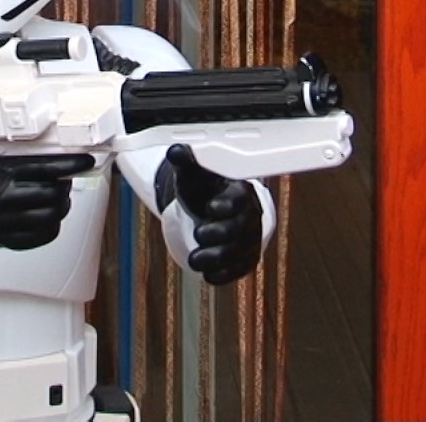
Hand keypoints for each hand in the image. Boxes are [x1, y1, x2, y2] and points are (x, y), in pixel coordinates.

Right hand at [0, 153, 95, 249]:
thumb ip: (21, 163)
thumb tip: (54, 162)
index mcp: (3, 174)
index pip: (47, 169)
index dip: (72, 165)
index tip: (86, 162)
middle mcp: (6, 199)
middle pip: (54, 195)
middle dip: (65, 188)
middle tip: (63, 183)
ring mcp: (7, 222)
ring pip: (52, 218)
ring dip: (60, 207)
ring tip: (56, 201)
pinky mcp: (7, 240)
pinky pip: (41, 237)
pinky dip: (51, 227)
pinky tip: (47, 219)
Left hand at [159, 144, 262, 284]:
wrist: (208, 208)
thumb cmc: (203, 189)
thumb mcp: (192, 173)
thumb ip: (185, 161)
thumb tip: (176, 150)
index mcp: (239, 191)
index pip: (241, 198)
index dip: (228, 204)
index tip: (210, 207)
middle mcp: (250, 215)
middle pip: (242, 228)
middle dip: (220, 234)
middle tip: (199, 234)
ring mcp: (250, 238)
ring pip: (240, 252)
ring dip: (217, 259)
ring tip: (195, 259)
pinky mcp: (246, 258)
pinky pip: (240, 269)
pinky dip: (224, 275)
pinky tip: (209, 275)